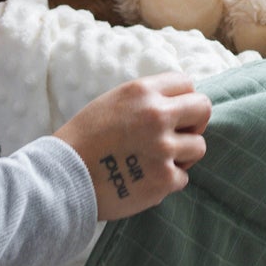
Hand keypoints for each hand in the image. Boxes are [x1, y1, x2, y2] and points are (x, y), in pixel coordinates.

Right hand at [54, 73, 210, 220]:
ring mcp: (163, 149)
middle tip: (178, 136)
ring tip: (156, 161)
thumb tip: (177, 105)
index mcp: (142, 92)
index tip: (175, 113)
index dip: (182, 99)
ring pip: (198, 146)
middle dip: (194, 123)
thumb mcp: (111, 103)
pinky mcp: (163, 179)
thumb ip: (145, 100)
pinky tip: (144, 181)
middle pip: (203, 109)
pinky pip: (183, 177)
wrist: (62, 177)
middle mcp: (156, 116)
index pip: (187, 83)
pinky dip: (167, 181)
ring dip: (182, 155)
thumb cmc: (82, 140)